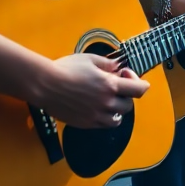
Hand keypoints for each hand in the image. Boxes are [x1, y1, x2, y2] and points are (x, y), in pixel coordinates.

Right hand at [33, 52, 149, 128]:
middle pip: (129, 105)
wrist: (44, 84)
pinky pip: (104, 125)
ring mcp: (96, 116)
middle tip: (113, 86)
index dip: (138, 81)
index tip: (125, 74)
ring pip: (118, 118)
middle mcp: (106, 103)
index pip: (140, 90)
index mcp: (110, 85)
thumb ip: (108, 64)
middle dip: (126, 94)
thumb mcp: (91, 59)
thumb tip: (118, 68)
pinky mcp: (85, 124)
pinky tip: (97, 107)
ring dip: (117, 109)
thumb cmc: (67, 68)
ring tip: (107, 99)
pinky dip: (106, 118)